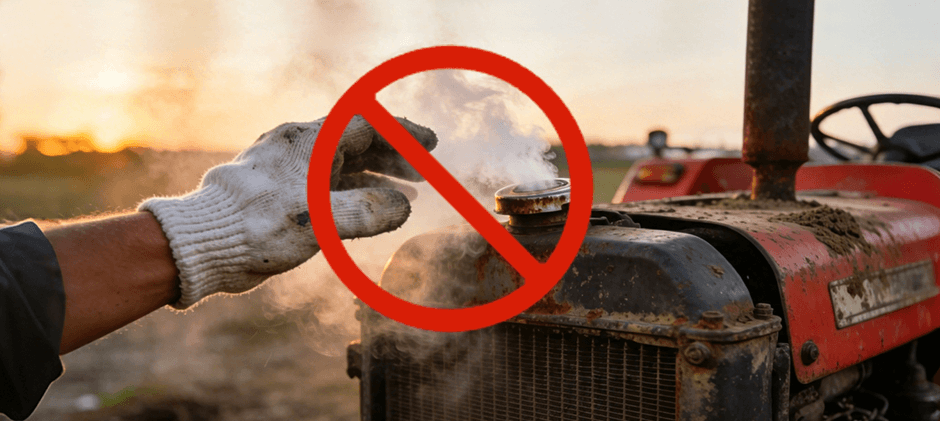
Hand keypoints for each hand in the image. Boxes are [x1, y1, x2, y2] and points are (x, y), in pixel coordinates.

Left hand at [139, 115, 436, 307]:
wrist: (202, 245)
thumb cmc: (256, 226)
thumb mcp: (320, 220)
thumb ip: (367, 211)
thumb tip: (402, 206)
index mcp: (308, 142)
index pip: (367, 124)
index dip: (403, 132)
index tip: (430, 144)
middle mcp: (299, 149)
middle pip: (358, 141)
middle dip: (395, 156)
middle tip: (426, 172)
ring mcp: (290, 171)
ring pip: (344, 164)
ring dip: (378, 176)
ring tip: (408, 192)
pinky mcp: (282, 194)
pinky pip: (329, 185)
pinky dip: (356, 193)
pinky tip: (371, 209)